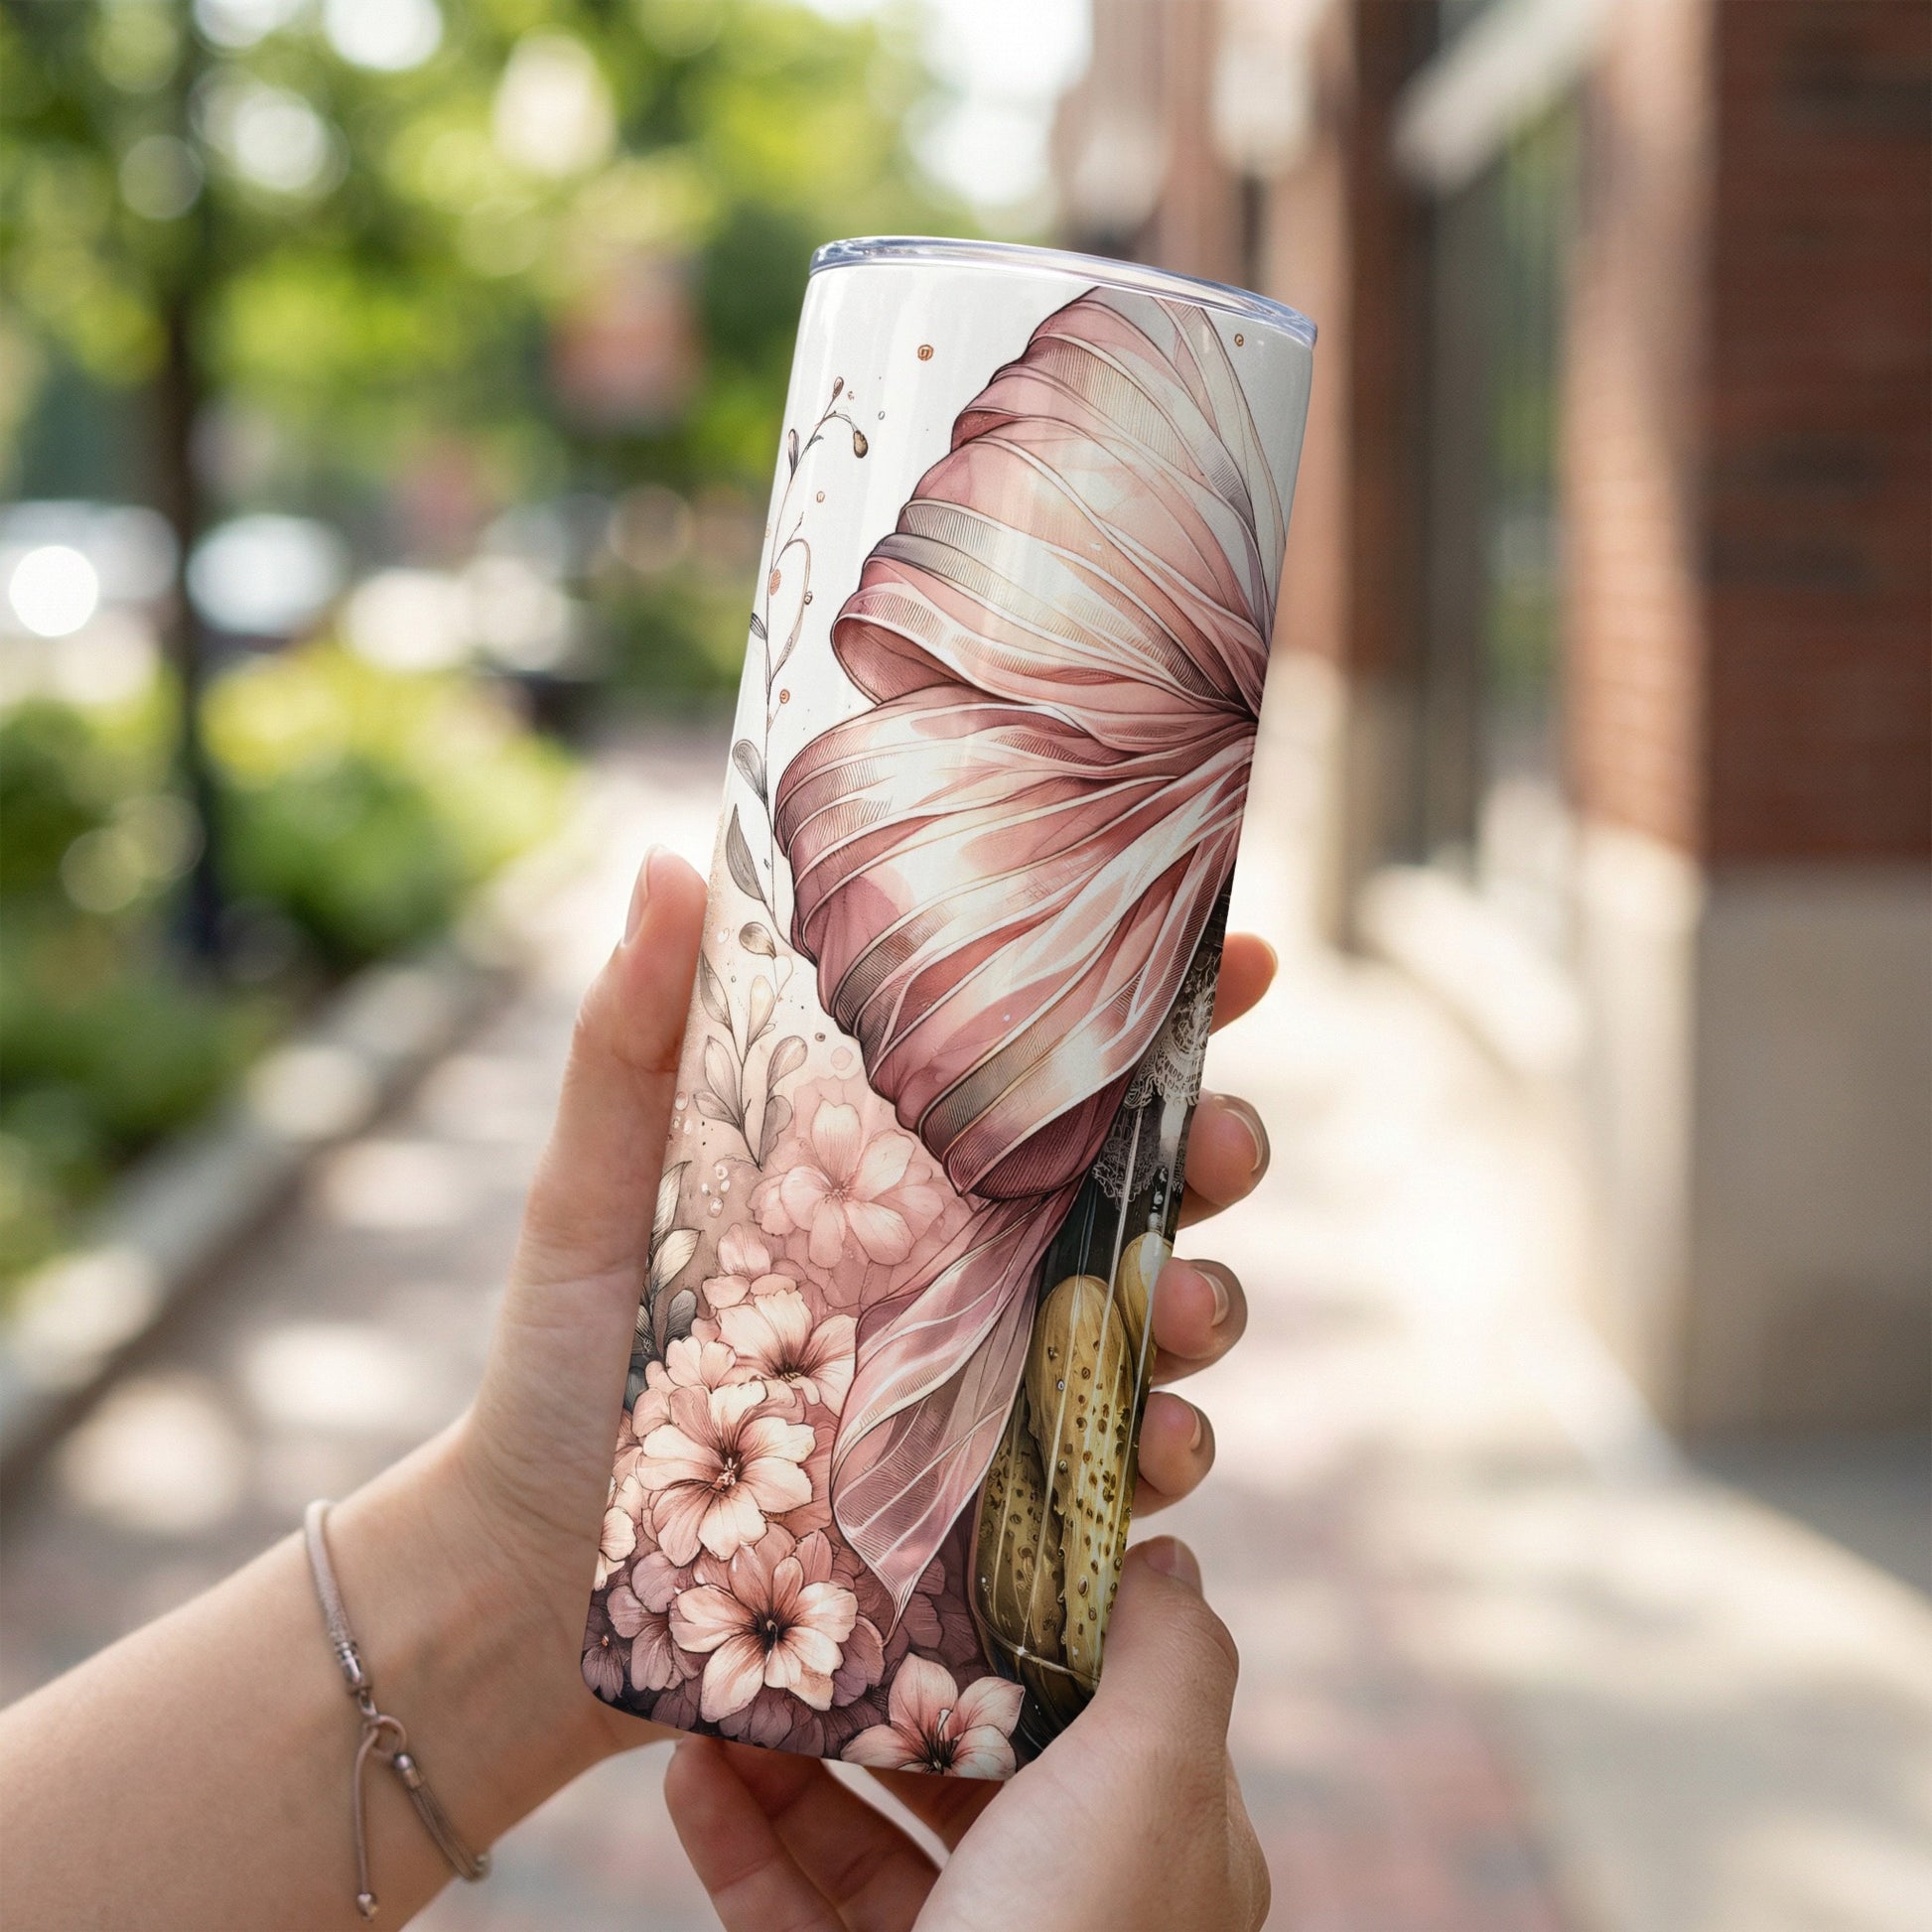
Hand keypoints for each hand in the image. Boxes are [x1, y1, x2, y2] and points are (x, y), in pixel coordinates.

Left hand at [350, 844, 1275, 1780]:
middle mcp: (973, 1279)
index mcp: (904, 1183)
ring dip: (1204, 1308)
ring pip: (1155, 1334)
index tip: (1232, 957)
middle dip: (1218, 1153)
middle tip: (1220, 1141)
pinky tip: (1156, 1470)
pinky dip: (1164, 1484)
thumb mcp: (593, 1200)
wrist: (533, 1592)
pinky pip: (1116, 1501)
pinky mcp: (995, 1532)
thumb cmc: (559, 1375)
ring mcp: (995, 1403)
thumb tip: (669, 862)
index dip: (1158, 1017)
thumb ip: (629, 1043)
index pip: (1052, 1083)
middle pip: (1143, 1195)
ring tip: (1180, 1311)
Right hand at [661, 1537, 1268, 1931]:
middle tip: (810, 1603)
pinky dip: (736, 1840)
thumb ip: (1173, 1658)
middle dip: (879, 1685)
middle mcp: (1065, 1906)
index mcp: (1159, 1849)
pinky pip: (786, 1913)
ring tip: (725, 1676)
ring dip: (785, 1755)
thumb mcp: (1157, 1778)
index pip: (1097, 1706)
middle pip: (963, 1764)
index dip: (1027, 1626)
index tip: (943, 1548)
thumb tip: (1168, 1557)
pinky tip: (689, 1771)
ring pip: (863, 1838)